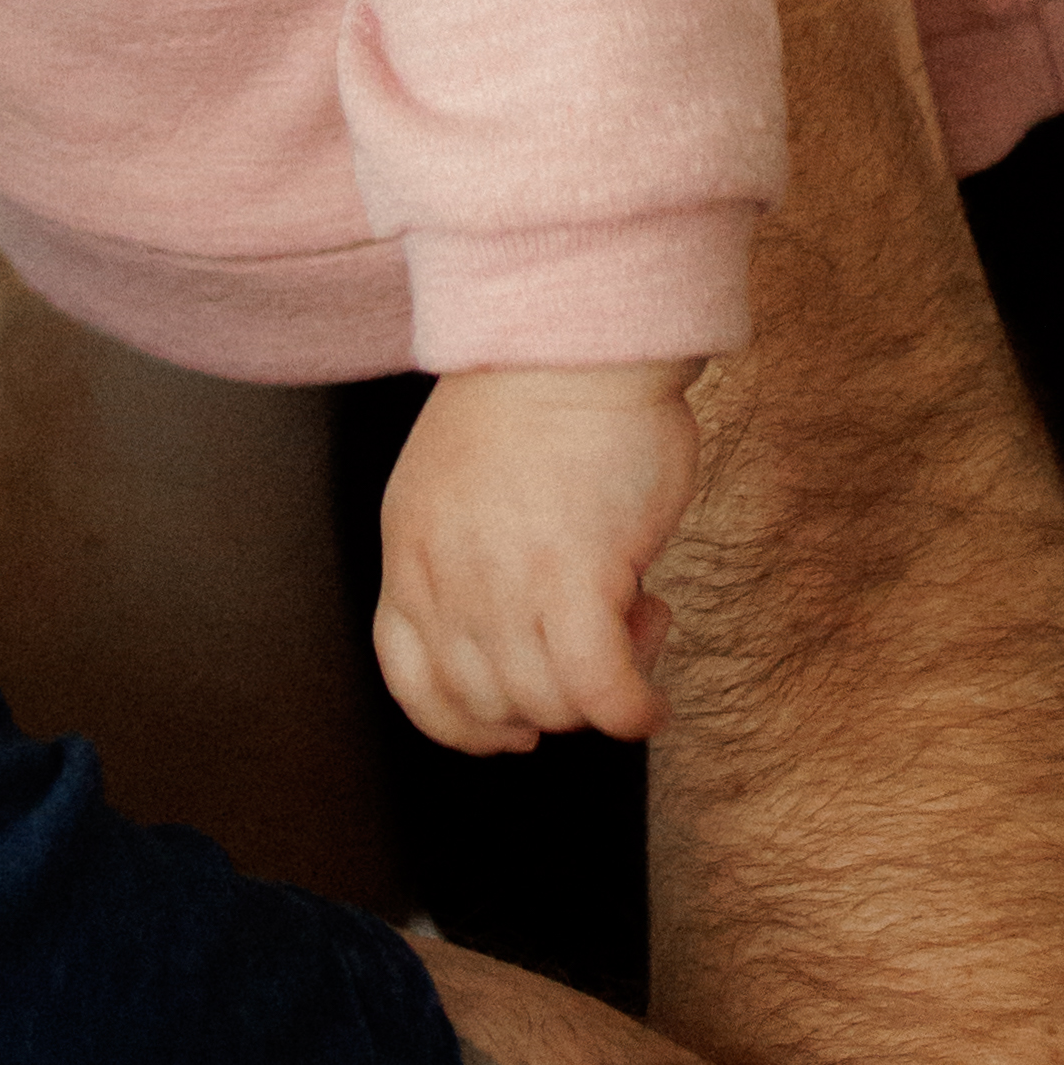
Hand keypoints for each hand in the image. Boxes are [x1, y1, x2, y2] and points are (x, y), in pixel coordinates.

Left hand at [371, 363, 703, 756]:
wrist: (575, 336)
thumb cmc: (539, 395)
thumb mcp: (458, 482)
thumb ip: (468, 556)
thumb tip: (520, 626)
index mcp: (411, 550)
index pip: (411, 681)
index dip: (464, 724)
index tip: (511, 728)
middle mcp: (445, 577)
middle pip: (487, 704)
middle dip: (552, 700)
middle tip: (601, 647)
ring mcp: (503, 583)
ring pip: (547, 705)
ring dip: (601, 692)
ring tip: (639, 626)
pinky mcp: (575, 578)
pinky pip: (600, 690)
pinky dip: (633, 711)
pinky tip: (652, 701)